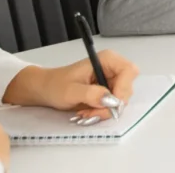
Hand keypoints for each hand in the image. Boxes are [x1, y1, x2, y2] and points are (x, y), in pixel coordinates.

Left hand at [2, 50, 137, 121]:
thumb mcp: (71, 91)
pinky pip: (114, 105)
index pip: (129, 72)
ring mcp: (112, 80)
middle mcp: (113, 68)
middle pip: (126, 88)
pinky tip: (89, 112)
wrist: (46, 90)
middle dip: (112, 105)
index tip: (111, 105)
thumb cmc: (56, 85)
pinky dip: (102, 112)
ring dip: (105, 110)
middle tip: (93, 113)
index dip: (124, 89)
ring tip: (86, 113)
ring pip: (121, 100)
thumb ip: (91, 94)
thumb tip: (111, 101)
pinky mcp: (108, 91)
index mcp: (107, 60)